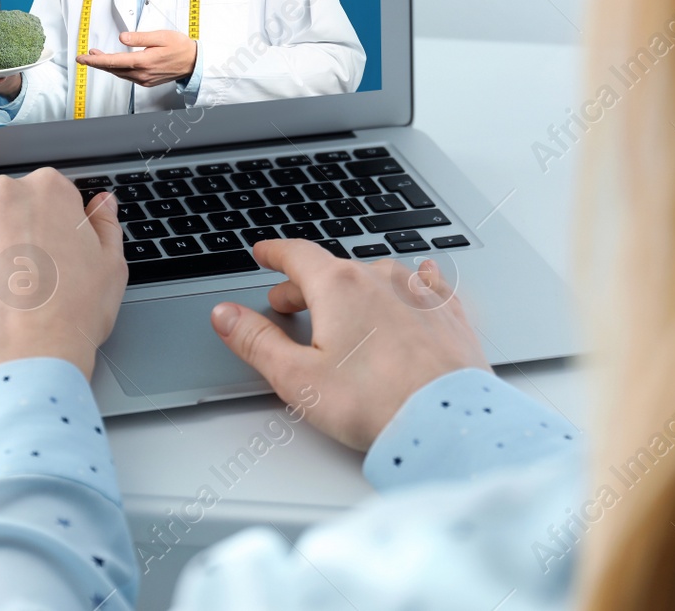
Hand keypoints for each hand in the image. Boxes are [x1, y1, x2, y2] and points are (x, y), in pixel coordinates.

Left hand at [0, 168, 126, 385]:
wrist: (29, 352)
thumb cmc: (72, 313)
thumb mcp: (111, 266)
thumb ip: (104, 226)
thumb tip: (101, 205)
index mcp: (50, 191)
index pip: (47, 192)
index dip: (50, 223)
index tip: (50, 248)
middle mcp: (4, 193)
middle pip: (4, 199)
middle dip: (10, 227)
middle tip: (21, 269)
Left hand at [76, 29, 196, 86]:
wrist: (194, 62)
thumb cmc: (180, 47)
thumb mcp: (161, 36)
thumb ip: (140, 37)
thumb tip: (122, 38)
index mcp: (144, 61)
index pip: (113, 61)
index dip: (95, 60)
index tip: (83, 58)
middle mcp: (142, 74)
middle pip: (113, 69)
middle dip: (97, 63)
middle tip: (84, 56)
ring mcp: (144, 80)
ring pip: (119, 74)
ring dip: (106, 66)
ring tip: (96, 56)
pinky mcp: (147, 82)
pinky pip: (127, 77)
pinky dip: (117, 70)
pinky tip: (115, 63)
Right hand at [210, 241, 487, 451]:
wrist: (447, 421)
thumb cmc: (375, 403)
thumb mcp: (297, 377)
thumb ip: (256, 341)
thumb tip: (225, 316)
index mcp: (339, 287)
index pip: (297, 255)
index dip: (275, 253)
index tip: (264, 253)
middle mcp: (380, 279)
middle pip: (333, 270)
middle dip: (306, 284)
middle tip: (288, 301)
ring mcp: (418, 293)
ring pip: (377, 276)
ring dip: (353, 288)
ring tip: (343, 307)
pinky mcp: (448, 314)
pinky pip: (426, 284)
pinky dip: (411, 283)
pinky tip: (418, 279)